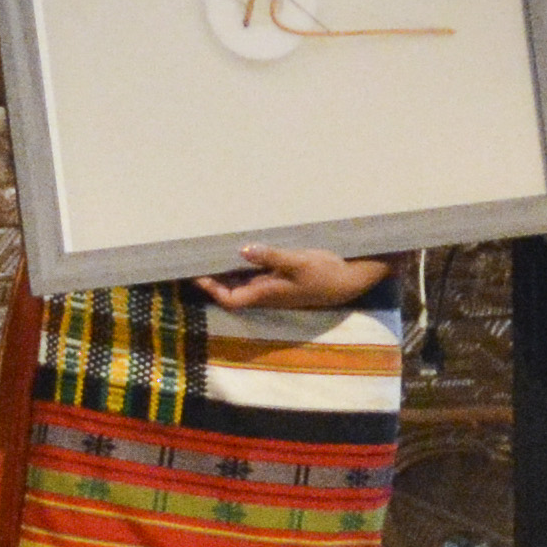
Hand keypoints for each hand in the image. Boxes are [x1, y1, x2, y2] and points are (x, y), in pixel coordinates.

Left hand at [197, 243, 392, 311]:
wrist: (351, 280)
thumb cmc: (325, 273)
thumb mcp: (298, 261)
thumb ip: (270, 256)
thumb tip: (242, 250)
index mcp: (266, 293)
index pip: (230, 298)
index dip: (211, 289)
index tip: (195, 274)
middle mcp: (267, 293)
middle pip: (232, 291)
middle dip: (214, 278)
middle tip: (196, 257)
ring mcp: (274, 286)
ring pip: (243, 282)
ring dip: (227, 270)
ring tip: (211, 250)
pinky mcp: (282, 278)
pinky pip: (256, 273)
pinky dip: (244, 264)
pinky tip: (240, 248)